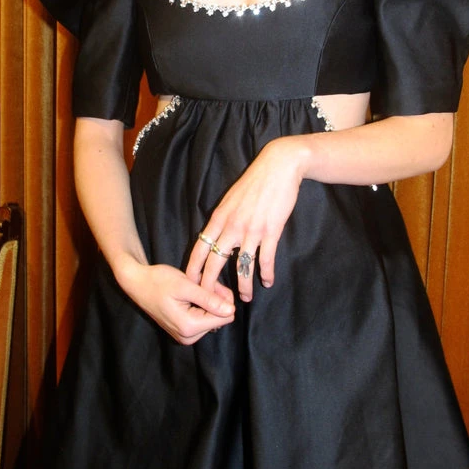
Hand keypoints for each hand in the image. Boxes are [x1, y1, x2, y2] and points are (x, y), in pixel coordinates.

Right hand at [118, 258, 235, 344]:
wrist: (137, 283)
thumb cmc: (158, 281)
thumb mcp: (185, 286)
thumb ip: (209, 299)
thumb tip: (232, 310)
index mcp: (189, 327)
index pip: (225, 317)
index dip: (221, 298)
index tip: (208, 284)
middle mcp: (188, 337)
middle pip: (219, 318)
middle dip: (214, 299)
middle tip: (199, 283)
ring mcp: (185, 336)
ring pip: (212, 318)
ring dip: (208, 301)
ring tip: (193, 288)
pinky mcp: (183, 332)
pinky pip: (203, 320)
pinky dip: (201, 306)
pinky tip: (190, 295)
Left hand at [186, 137, 304, 300]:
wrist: (277, 167)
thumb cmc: (254, 183)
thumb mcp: (230, 199)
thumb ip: (222, 218)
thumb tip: (215, 235)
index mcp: (219, 218)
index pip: (200, 248)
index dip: (194, 268)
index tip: (190, 283)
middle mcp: (231, 226)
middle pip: (215, 262)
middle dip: (211, 285)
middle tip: (211, 302)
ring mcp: (251, 230)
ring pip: (242, 266)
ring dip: (243, 286)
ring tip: (245, 298)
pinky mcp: (270, 231)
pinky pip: (265, 259)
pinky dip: (267, 273)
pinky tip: (268, 281)